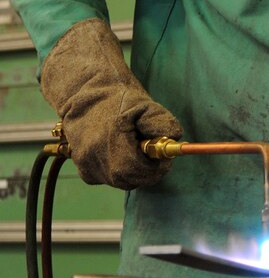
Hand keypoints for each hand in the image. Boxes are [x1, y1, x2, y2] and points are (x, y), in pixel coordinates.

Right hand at [41, 18, 182, 189]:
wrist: (85, 96)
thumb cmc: (118, 99)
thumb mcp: (145, 104)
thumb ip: (162, 122)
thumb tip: (174, 139)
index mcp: (112, 137)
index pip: (138, 169)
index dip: (156, 168)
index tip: (165, 161)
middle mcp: (96, 155)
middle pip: (130, 179)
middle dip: (147, 172)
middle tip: (154, 158)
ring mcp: (87, 165)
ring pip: (120, 181)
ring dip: (134, 172)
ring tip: (136, 151)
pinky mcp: (84, 171)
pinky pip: (109, 179)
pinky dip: (120, 171)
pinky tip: (121, 153)